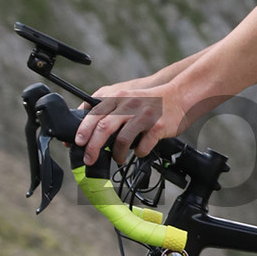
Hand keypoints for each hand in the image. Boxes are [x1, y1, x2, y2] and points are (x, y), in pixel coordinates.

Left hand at [76, 72, 194, 166]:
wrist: (180, 96)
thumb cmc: (150, 102)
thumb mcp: (127, 99)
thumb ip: (109, 110)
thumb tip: (88, 131)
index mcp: (117, 98)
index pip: (93, 113)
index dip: (82, 130)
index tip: (76, 144)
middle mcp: (128, 105)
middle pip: (103, 127)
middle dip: (93, 147)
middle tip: (89, 159)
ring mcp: (143, 115)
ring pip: (122, 140)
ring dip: (117, 154)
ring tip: (118, 159)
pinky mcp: (157, 126)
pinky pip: (143, 146)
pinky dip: (139, 153)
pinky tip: (140, 151)